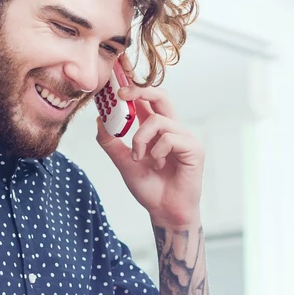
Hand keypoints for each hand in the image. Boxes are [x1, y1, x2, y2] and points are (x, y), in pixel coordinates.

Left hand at [96, 85, 203, 227]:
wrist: (164, 211)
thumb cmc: (149, 188)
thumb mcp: (123, 161)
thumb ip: (111, 142)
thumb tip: (99, 120)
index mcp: (156, 130)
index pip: (146, 101)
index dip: (133, 88)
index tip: (114, 84)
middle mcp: (171, 129)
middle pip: (160, 96)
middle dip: (140, 90)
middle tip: (121, 93)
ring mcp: (184, 138)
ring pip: (157, 121)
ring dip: (140, 139)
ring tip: (139, 158)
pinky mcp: (194, 148)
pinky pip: (169, 138)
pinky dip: (156, 152)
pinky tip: (158, 166)